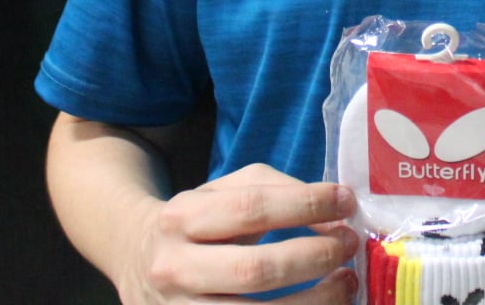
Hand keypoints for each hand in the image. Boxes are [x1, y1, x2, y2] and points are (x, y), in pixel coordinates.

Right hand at [117, 163, 358, 304]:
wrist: (135, 259)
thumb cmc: (196, 223)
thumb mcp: (223, 191)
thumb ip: (279, 192)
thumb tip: (333, 218)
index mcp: (182, 218)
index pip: (251, 207)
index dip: (305, 205)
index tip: (346, 202)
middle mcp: (175, 269)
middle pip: (255, 270)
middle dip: (314, 258)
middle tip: (349, 245)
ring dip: (314, 303)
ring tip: (346, 285)